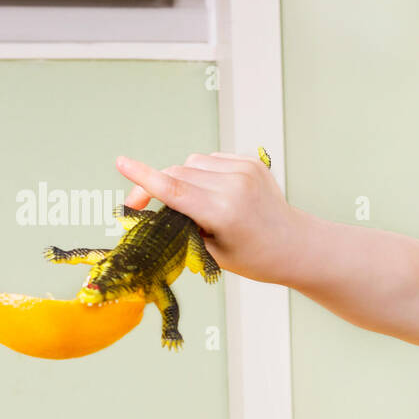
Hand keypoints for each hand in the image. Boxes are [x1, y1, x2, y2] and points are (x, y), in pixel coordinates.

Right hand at [115, 150, 296, 285]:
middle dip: (157, 186)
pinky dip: (203, 173)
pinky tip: (215, 193)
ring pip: (191, 163)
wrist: (296, 246)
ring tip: (197, 205)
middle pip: (177, 174)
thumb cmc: (255, 258)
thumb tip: (156, 209)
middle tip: (143, 207)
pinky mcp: (251, 162)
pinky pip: (211, 160)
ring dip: (183, 179)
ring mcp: (245, 170)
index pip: (174, 189)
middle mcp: (235, 186)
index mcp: (224, 213)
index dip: (143, 178)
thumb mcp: (213, 253)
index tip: (121, 163)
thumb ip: (182, 228)